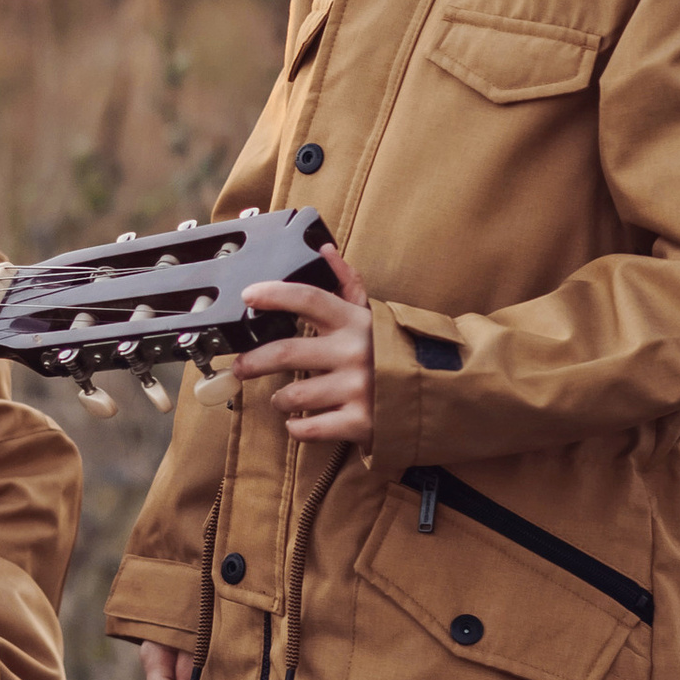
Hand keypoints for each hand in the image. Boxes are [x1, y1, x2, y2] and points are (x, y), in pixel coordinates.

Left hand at [231, 241, 373, 442]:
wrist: (439, 393)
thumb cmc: (393, 351)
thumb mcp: (373, 316)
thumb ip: (347, 284)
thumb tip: (324, 249)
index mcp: (354, 322)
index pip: (308, 298)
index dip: (274, 294)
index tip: (248, 296)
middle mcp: (354, 353)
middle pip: (286, 352)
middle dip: (254, 362)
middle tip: (241, 368)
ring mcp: (357, 389)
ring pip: (293, 396)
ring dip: (280, 399)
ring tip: (284, 398)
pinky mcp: (360, 422)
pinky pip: (308, 429)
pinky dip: (296, 428)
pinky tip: (299, 422)